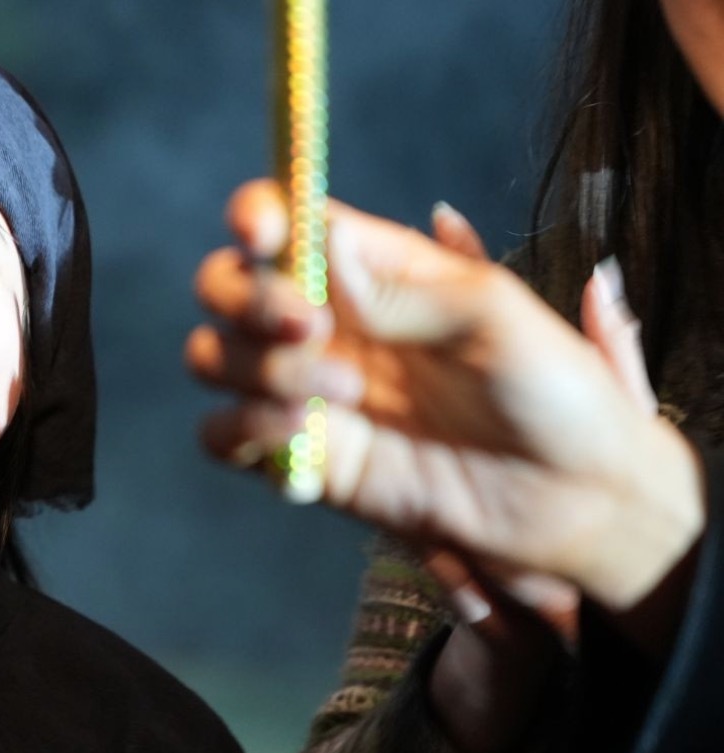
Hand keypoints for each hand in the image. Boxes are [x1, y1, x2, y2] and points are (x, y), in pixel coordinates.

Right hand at [187, 180, 703, 623]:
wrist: (574, 500)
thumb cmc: (556, 393)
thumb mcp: (497, 317)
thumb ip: (403, 288)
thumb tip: (324, 244)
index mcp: (374, 270)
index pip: (287, 220)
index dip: (257, 215)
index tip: (262, 233)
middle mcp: (329, 324)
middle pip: (227, 285)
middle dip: (247, 299)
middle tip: (308, 327)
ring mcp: (308, 390)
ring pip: (215, 357)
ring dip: (259, 368)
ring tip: (345, 395)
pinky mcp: (304, 455)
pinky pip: (223, 436)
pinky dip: (243, 430)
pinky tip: (301, 433)